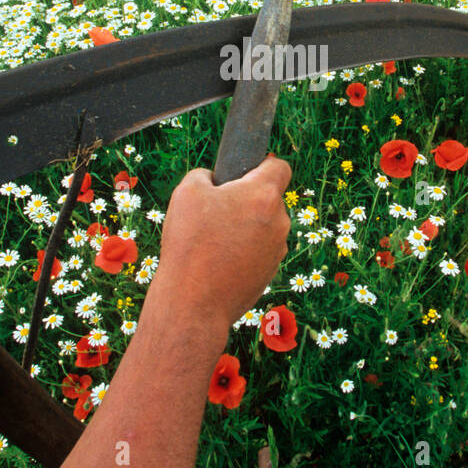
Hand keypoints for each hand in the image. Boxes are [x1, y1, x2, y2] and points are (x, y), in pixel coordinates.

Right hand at [149, 156, 292, 337]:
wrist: (194, 303)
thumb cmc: (190, 243)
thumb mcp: (187, 192)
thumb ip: (206, 175)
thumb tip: (215, 180)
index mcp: (263, 195)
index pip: (280, 166)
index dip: (262, 164)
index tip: (243, 173)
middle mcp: (279, 221)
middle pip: (268, 198)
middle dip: (246, 200)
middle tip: (216, 212)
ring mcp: (277, 249)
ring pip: (264, 226)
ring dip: (245, 227)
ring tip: (214, 241)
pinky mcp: (271, 272)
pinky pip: (259, 250)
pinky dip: (244, 251)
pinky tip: (220, 261)